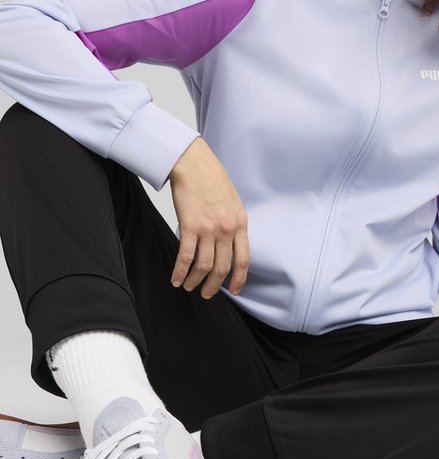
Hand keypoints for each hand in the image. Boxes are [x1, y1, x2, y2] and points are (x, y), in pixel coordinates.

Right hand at [168, 137, 249, 298]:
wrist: (195, 164)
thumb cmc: (212, 180)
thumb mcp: (233, 204)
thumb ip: (234, 225)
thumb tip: (230, 246)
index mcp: (240, 224)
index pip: (243, 260)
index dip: (239, 280)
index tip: (234, 291)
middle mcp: (227, 229)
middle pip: (222, 268)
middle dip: (214, 286)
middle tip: (207, 294)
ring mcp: (208, 229)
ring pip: (204, 266)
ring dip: (195, 281)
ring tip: (188, 287)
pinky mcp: (190, 226)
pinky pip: (185, 257)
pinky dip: (180, 271)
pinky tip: (175, 279)